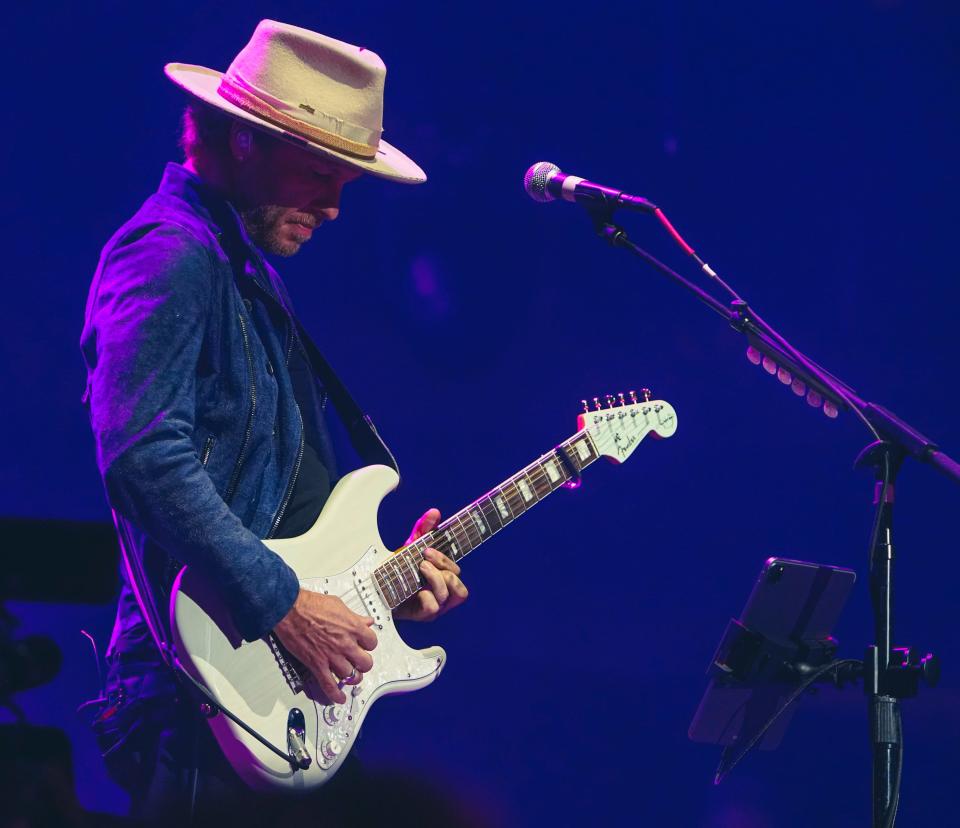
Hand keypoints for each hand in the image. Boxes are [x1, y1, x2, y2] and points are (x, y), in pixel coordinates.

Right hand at [274, 589, 376, 703]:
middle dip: (364, 663)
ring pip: (350, 676)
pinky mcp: (317, 665)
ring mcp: (331, 656)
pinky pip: (329, 685)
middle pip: (365, 663)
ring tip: (351, 676)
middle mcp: (345, 644)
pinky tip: (339, 698)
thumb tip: (366, 621)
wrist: (289, 610)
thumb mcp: (338, 605)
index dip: (369, 645)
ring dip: (352, 678)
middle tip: (360, 662)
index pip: (372, 642)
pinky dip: (335, 695)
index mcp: (352, 627)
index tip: (365, 645)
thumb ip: (354, 616)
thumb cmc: (310, 605)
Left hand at [394, 508, 468, 621]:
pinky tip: (415, 591)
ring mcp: (434, 605)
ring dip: (436, 579)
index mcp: (441, 577)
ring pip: (448, 595)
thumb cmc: (396, 569)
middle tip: (422, 559)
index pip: (456, 571)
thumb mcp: (410, 547)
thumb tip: (434, 512)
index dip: (446, 559)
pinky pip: (433, 607)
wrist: (375, 589)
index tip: (427, 549)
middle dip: (442, 566)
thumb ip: (423, 529)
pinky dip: (426, 597)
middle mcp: (441, 593)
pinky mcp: (422, 615)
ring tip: (420, 570)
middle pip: (457, 582)